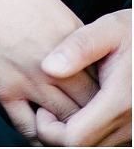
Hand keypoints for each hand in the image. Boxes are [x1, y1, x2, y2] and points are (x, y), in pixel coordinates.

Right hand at [0, 0, 97, 144]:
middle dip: (87, 108)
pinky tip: (34, 122)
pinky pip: (28, 129)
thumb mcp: (42, 0)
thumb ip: (66, 31)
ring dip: (65, 123)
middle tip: (78, 107)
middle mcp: (51, 60)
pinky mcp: (0, 92)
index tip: (88, 85)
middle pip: (88, 101)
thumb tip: (80, 54)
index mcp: (65, 34)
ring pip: (64, 121)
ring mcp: (26, 79)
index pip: (99, 74)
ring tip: (57, 118)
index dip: (97, 84)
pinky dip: (36, 131)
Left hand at [35, 9, 130, 145]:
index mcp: (119, 102)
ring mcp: (133, 132)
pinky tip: (79, 114)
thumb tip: (48, 68)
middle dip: (57, 136)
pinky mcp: (133, 132)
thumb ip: (79, 47)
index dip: (50, 129)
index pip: (75, 139)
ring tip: (62, 110)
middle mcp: (129, 125)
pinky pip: (107, 144)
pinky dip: (89, 136)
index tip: (42, 108)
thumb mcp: (108, 29)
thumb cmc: (133, 33)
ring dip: (73, 137)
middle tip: (47, 110)